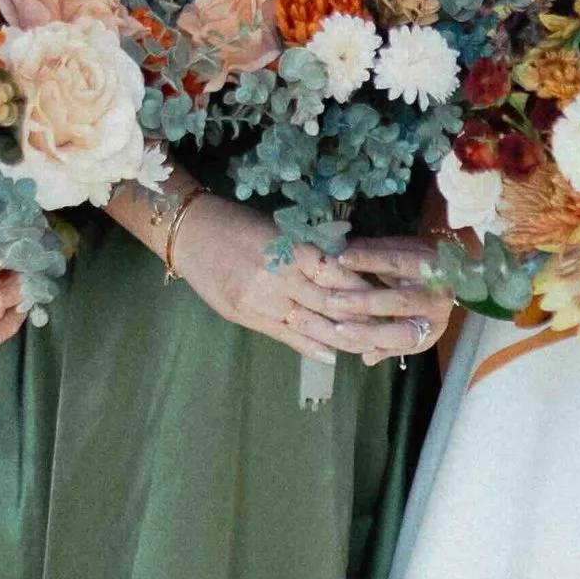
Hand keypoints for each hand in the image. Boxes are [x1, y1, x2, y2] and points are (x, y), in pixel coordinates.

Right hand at [170, 203, 445, 368]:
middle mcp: (278, 276)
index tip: (389, 295)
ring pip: (311, 324)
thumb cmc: (235, 223)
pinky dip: (310, 346)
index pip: (336, 273)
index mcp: (289, 249)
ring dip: (342, 337)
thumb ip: (307, 252)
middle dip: (361, 317)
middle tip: (391, 327)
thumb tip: (343, 269)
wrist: (188, 233)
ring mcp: (260, 300)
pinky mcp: (246, 315)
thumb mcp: (276, 229)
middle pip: (330, 303)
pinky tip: (331, 355)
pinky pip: (285, 335)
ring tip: (369, 345)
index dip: (363, 288)